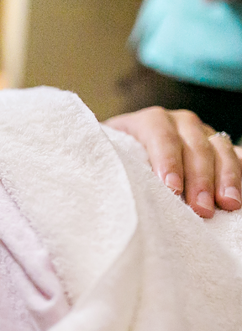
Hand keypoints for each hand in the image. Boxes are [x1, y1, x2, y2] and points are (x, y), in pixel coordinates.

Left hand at [104, 106, 240, 217]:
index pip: (160, 136)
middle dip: (199, 179)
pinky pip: (236, 156)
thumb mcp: (109, 157)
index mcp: (149, 121)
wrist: (127, 152)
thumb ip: (111, 162)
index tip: (171, 190)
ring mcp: (202, 133)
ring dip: (226, 178)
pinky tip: (239, 194)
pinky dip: (239, 173)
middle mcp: (179, 122)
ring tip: (228, 205)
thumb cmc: (116, 159)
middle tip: (201, 209)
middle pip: (194, 146)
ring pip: (220, 149)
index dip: (167, 161)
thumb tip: (103, 184)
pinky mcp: (219, 146)